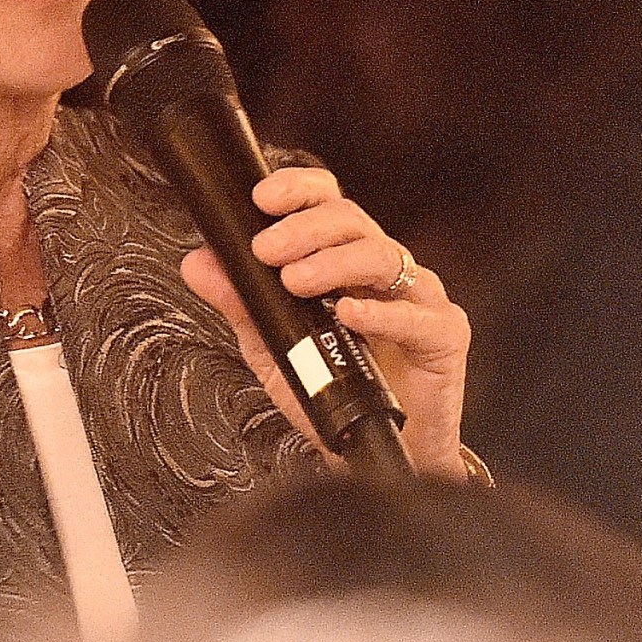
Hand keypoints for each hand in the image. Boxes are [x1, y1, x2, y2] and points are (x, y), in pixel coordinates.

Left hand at [180, 167, 470, 480]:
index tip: (261, 198)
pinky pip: (416, 314)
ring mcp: (418, 296)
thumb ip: (240, 303)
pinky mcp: (445, 332)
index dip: (299, 190)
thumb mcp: (273, 347)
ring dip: (333, 263)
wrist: (380, 450)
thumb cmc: (333, 389)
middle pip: (351, 220)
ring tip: (295, 282)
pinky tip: (349, 314)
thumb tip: (196, 262)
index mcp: (345, 259)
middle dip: (304, 228)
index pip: (328, 203)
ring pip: (381, 255)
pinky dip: (380, 313)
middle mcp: (383, 268)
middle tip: (266, 250)